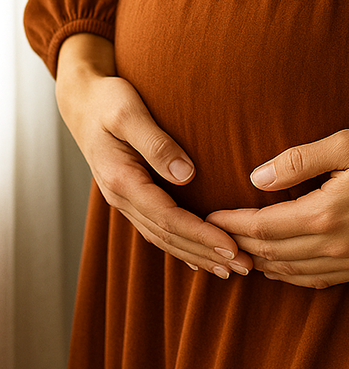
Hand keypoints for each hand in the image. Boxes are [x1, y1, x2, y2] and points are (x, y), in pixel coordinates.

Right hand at [55, 33, 251, 278]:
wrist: (82, 99)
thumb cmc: (107, 100)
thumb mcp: (129, 113)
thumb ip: (156, 143)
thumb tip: (186, 174)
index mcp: (123, 181)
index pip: (169, 219)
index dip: (202, 236)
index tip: (233, 246)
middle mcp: (122, 197)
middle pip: (168, 237)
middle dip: (207, 254)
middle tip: (245, 266)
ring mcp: (124, 200)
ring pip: (163, 238)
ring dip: (197, 255)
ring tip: (230, 268)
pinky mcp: (131, 195)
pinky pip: (157, 229)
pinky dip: (180, 246)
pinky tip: (199, 258)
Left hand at [206, 123, 348, 288]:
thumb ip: (300, 159)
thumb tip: (256, 177)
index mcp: (328, 213)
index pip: (264, 228)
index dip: (232, 224)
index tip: (209, 217)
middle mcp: (338, 245)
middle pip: (274, 255)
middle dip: (240, 247)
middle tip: (214, 238)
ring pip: (294, 273)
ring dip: (264, 265)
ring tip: (240, 253)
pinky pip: (321, 281)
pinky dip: (294, 276)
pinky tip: (284, 267)